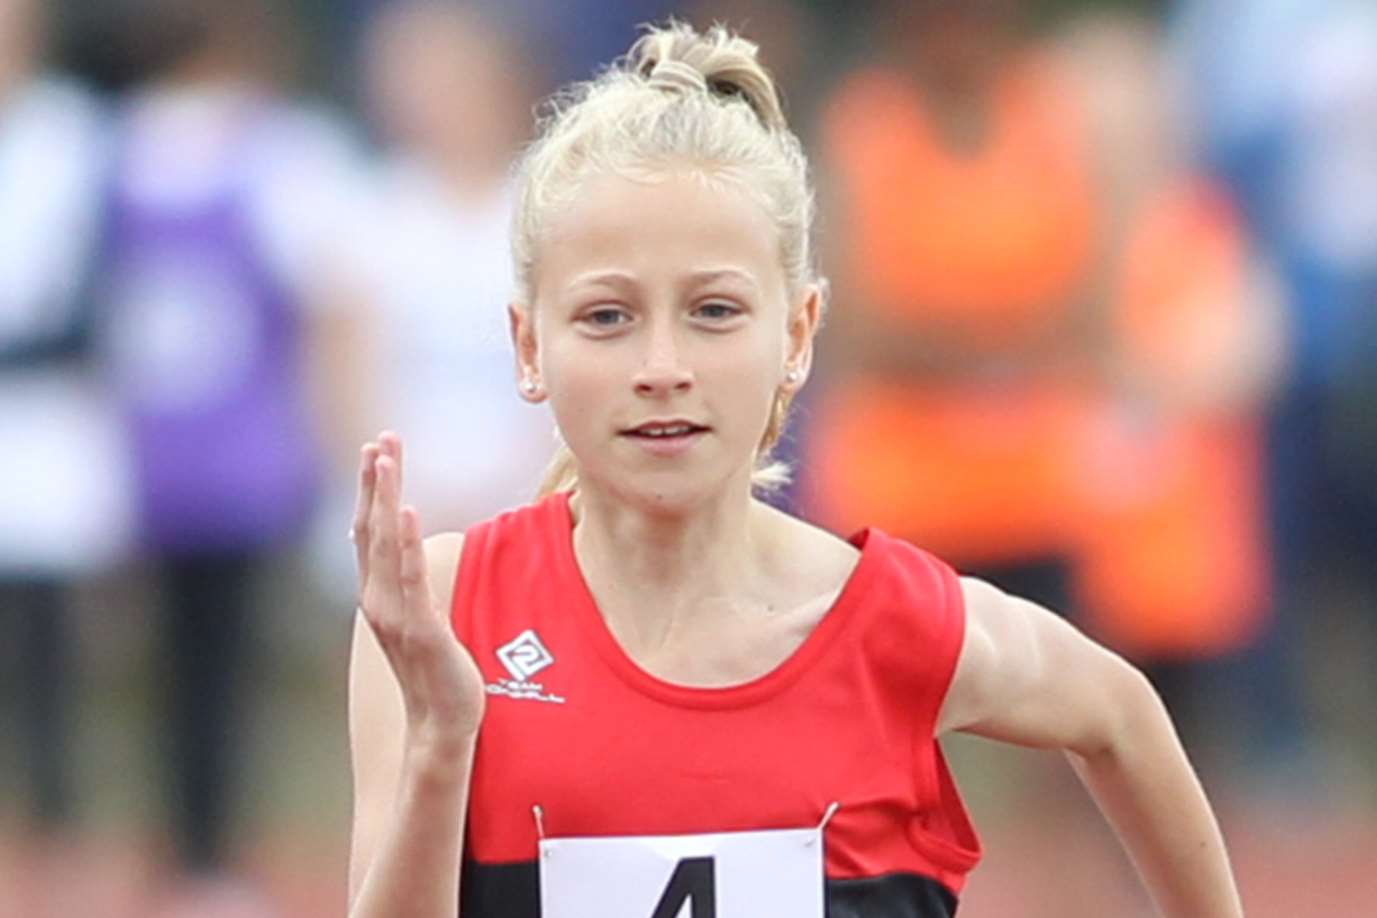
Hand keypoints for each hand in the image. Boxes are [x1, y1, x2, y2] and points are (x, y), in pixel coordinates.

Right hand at [353, 432, 485, 743]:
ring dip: (386, 497)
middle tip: (380, 438)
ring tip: (386, 459)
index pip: (369, 529)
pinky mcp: (421, 628)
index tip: (377, 448)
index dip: (372, 488)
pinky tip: (408, 511)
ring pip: (386, 544)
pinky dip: (407, 543)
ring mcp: (396, 613)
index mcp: (378, 593)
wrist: (441, 721)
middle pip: (372, 527)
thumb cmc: (436, 668)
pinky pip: (411, 577)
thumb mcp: (420, 616)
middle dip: (376, 480)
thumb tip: (411, 552)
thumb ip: (410, 583)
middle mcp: (378, 598)